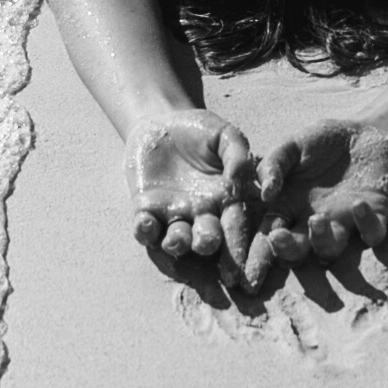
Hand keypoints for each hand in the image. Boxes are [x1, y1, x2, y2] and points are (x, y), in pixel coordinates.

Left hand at [126, 118, 256, 276]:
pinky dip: (145, 231)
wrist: (161, 122)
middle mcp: (200, 214)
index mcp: (225, 200)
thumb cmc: (200, 130)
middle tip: (207, 244)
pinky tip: (146, 222)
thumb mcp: (224, 134)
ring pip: (176, 239)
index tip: (242, 265)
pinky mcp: (146, 210)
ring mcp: (172, 214)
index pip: (235, 226)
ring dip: (177, 243)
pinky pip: (145, 229)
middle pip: (207, 239)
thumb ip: (237, 152)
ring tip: (177, 238)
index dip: (239, 246)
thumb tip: (240, 177)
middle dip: (208, 246)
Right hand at [244, 121, 387, 283]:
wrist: (363, 133)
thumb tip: (266, 193)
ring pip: (331, 248)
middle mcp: (313, 223)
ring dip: (322, 240)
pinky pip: (372, 232)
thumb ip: (273, 165)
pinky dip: (367, 224)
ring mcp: (344, 223)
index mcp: (289, 208)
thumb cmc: (321, 142)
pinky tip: (358, 204)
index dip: (255, 255)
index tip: (242, 272)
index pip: (266, 237)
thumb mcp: (291, 146)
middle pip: (296, 251)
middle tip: (277, 239)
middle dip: (285, 250)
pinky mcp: (374, 217)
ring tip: (317, 219)